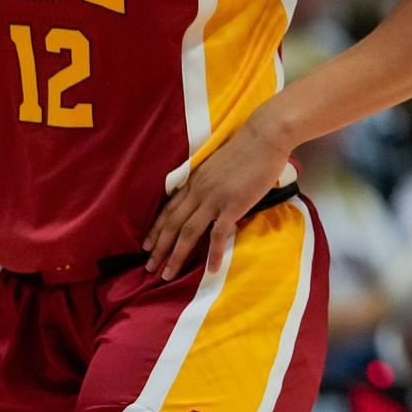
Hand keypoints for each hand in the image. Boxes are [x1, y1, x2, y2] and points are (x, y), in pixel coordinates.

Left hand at [144, 118, 293, 279]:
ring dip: (175, 255)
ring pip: (187, 232)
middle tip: (148, 268)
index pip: (169, 209)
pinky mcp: (232, 205)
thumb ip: (210, 181)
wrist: (264, 137)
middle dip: (159, 248)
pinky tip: (210, 270)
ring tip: (167, 274)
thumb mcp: (218, 164)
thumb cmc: (247, 147)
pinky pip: (218, 235)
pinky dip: (212, 254)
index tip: (147, 245)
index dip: (156, 229)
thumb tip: (210, 196)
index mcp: (194, 180)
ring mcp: (214, 199)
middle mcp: (198, 191)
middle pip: (172, 224)